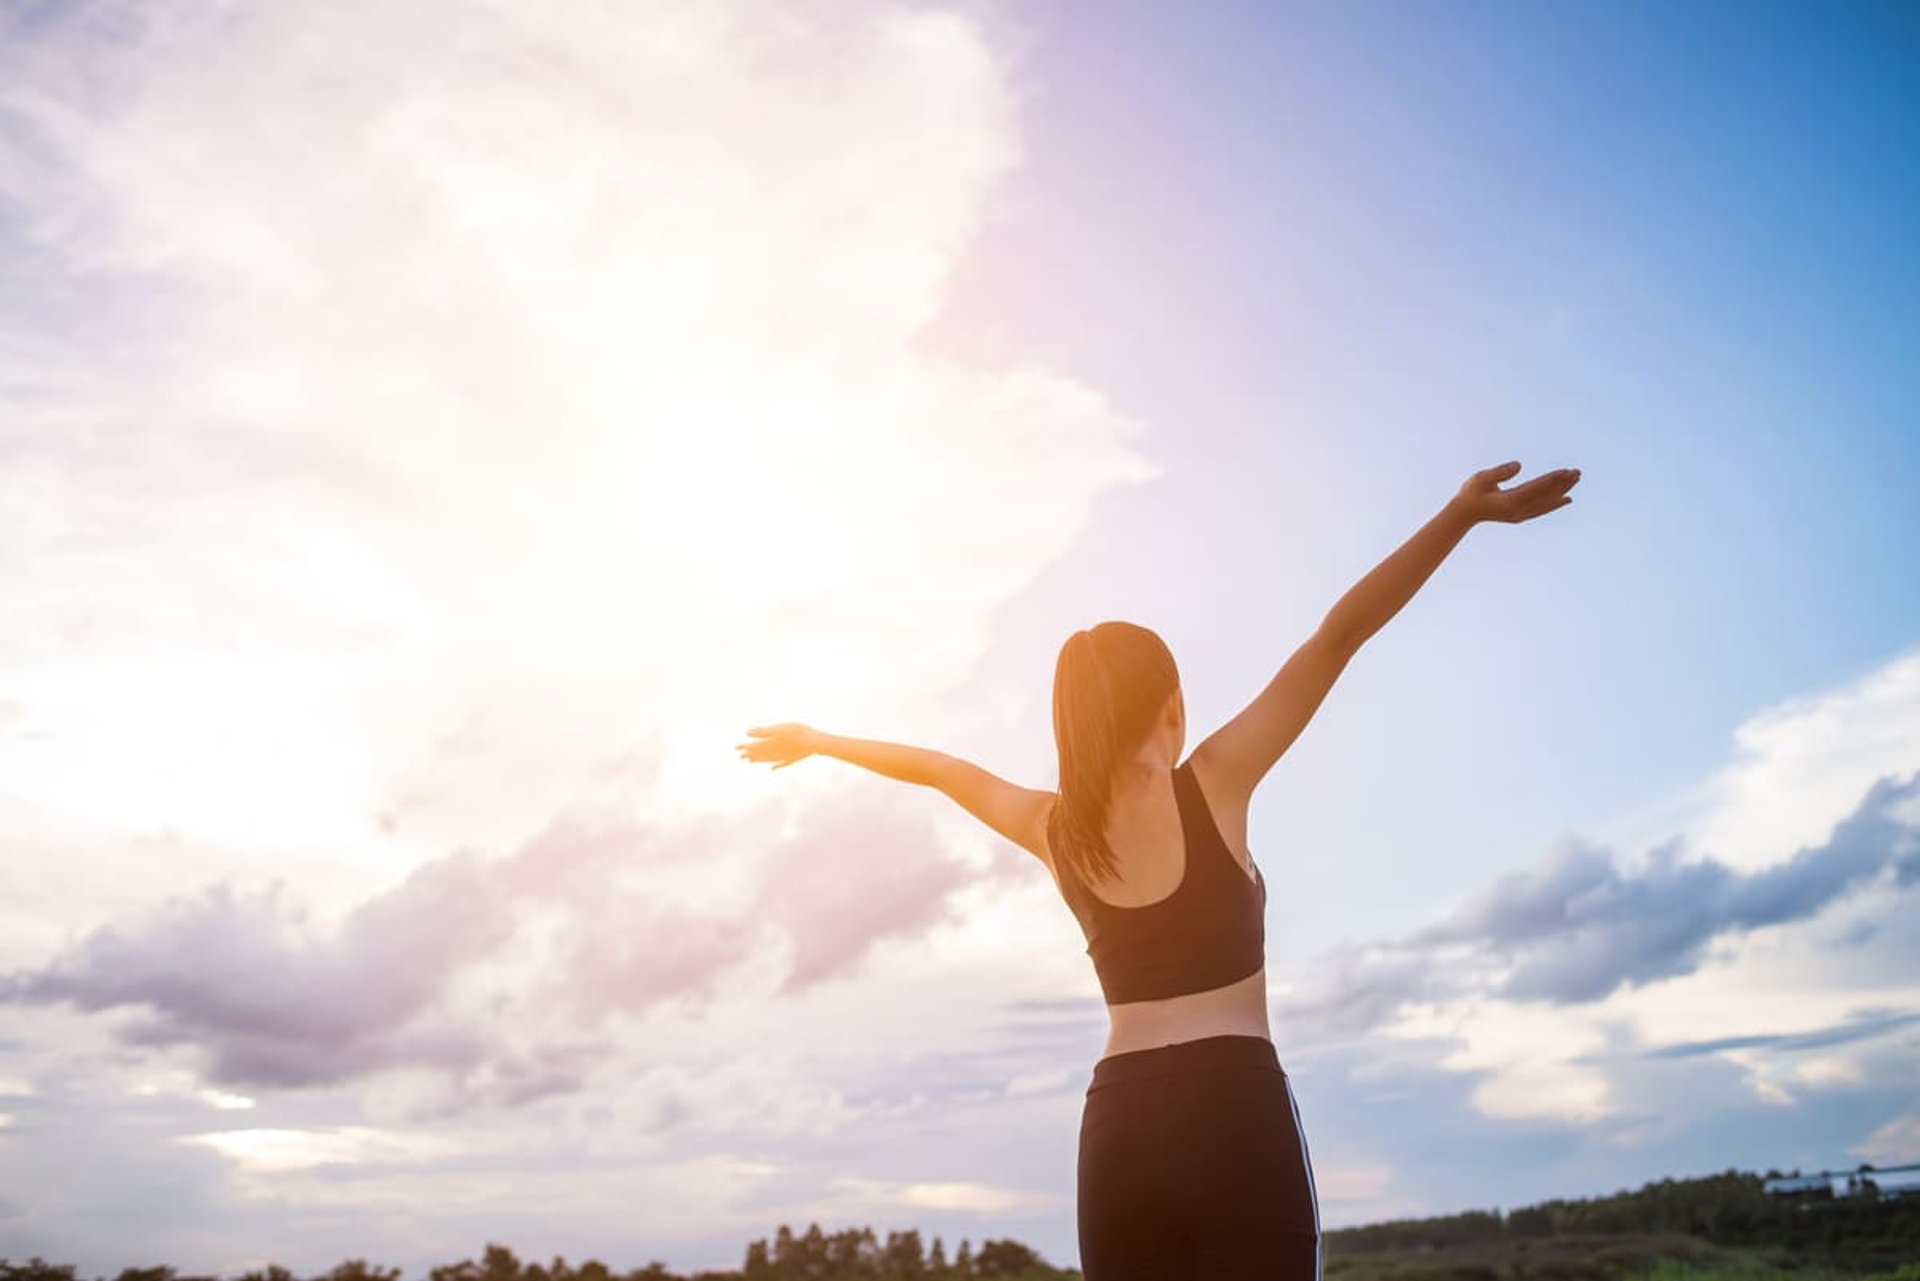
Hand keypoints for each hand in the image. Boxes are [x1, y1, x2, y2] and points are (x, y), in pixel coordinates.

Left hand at [737, 723, 818, 769]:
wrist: (814, 742)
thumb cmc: (796, 732)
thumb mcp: (778, 728)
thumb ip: (763, 732)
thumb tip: (748, 733)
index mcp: (771, 744)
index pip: (754, 746)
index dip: (744, 747)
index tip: (735, 748)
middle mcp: (776, 753)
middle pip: (760, 755)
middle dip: (750, 755)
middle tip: (741, 757)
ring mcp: (784, 757)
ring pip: (768, 760)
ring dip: (759, 760)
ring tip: (751, 762)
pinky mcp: (793, 759)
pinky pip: (781, 764)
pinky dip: (776, 766)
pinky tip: (773, 768)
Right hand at [1453, 461, 1579, 524]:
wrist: (1464, 513)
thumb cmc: (1470, 493)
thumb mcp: (1480, 478)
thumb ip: (1499, 472)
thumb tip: (1519, 465)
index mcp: (1510, 501)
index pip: (1536, 488)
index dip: (1551, 479)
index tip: (1566, 471)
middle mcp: (1518, 510)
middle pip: (1545, 496)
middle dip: (1562, 483)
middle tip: (1577, 472)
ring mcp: (1520, 515)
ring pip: (1546, 502)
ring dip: (1562, 491)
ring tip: (1576, 480)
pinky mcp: (1521, 515)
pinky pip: (1542, 509)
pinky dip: (1555, 503)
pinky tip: (1567, 498)